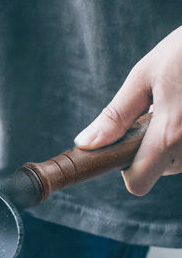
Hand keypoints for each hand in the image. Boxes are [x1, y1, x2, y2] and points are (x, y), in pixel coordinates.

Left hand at [74, 25, 181, 194]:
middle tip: (160, 110)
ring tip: (179, 103)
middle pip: (161, 171)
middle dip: (153, 147)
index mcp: (172, 133)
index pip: (139, 181)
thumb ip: (116, 116)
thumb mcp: (145, 76)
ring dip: (175, 140)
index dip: (126, 167)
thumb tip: (86, 144)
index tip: (126, 142)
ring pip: (181, 161)